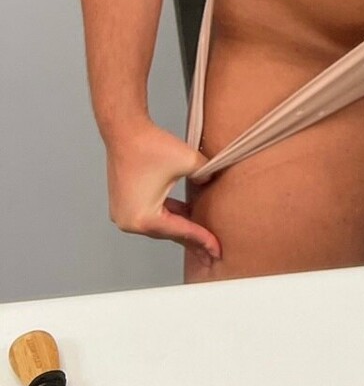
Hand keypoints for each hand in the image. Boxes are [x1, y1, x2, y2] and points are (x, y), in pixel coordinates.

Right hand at [106, 120, 220, 264]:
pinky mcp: (125, 204)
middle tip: (212, 254)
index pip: (181, 231)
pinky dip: (169, 216)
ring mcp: (124, 215)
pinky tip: (186, 216)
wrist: (125, 131)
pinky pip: (152, 216)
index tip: (217, 250)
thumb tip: (211, 183)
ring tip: (202, 239)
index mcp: (144, 218)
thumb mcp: (189, 162)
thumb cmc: (151, 146)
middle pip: (169, 233)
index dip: (203, 240)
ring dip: (181, 228)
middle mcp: (130, 222)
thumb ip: (206, 176)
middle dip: (192, 241)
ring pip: (161, 225)